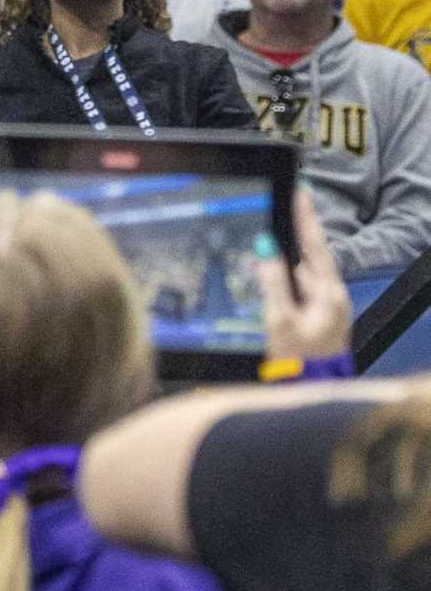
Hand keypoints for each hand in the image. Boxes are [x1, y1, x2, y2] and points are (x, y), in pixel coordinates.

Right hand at [260, 189, 352, 362]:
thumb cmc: (298, 366)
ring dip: (281, 266)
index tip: (300, 191)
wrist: (310, 399)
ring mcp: (326, 312)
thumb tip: (266, 248)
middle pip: (308, 259)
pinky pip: (298, 292)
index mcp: (330, 297)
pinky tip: (266, 283)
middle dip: (289, 239)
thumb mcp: (279, 321)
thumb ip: (273, 281)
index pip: (316, 246)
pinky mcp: (317, 322)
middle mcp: (333, 301)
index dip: (306, 217)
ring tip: (258, 253)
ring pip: (300, 276)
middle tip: (272, 214)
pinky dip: (282, 284)